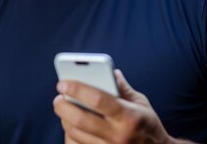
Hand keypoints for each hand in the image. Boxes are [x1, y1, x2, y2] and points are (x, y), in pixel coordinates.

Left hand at [53, 69, 183, 143]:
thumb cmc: (148, 125)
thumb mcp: (141, 103)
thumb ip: (123, 88)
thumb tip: (109, 71)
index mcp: (128, 116)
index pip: (98, 99)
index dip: (77, 89)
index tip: (63, 83)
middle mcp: (117, 135)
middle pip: (81, 119)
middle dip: (63, 106)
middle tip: (58, 98)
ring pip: (75, 134)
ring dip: (64, 120)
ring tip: (63, 109)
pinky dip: (70, 136)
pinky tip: (70, 127)